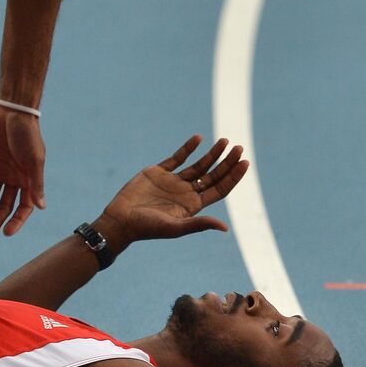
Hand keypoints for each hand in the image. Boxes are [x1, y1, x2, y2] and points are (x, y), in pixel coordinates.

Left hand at [0, 105, 45, 239]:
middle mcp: (14, 178)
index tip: (5, 233)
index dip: (15, 221)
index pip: (22, 208)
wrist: (12, 110)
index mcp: (28, 180)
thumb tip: (41, 207)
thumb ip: (36, 183)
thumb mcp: (34, 159)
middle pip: (2, 206)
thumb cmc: (28, 134)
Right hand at [98, 135, 248, 245]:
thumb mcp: (175, 228)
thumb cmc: (147, 228)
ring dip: (212, 153)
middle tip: (239, 148)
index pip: (220, 188)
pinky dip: (187, 148)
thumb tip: (225, 227)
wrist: (121, 219)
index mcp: (193, 206)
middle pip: (213, 175)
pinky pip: (177, 158)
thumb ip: (199, 224)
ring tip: (224, 141)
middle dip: (227, 162)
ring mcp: (173, 182)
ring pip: (199, 165)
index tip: (245, 163)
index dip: (233, 176)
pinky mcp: (158, 172)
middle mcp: (186, 193)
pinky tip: (198, 138)